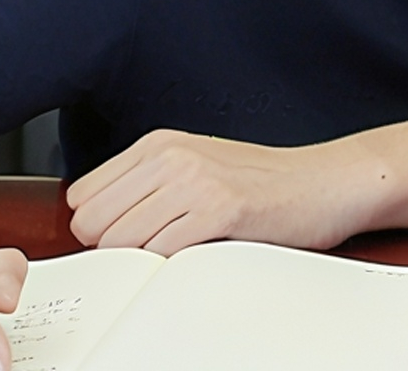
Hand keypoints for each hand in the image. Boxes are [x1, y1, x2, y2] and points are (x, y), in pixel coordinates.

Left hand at [67, 129, 386, 255]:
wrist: (326, 181)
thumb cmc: (264, 183)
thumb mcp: (194, 167)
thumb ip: (144, 186)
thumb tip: (93, 225)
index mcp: (159, 143)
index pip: (82, 196)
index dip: (100, 224)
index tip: (131, 231)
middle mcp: (171, 156)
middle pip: (92, 223)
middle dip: (114, 246)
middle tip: (156, 245)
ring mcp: (196, 181)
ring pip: (121, 242)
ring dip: (143, 259)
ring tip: (182, 247)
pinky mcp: (220, 210)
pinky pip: (160, 252)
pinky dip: (170, 264)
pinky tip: (200, 250)